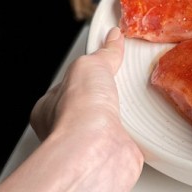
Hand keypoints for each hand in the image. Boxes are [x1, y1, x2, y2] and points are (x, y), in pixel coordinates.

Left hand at [31, 27, 135, 145]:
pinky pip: (132, 138)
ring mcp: (92, 142)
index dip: (86, 71)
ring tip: (134, 101)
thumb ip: (102, 53)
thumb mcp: (89, 65)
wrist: (97, 149)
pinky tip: (143, 123)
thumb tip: (111, 40)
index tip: (103, 59)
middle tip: (121, 82)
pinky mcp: (117, 152)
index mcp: (48, 107)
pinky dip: (141, 131)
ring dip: (126, 113)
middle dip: (108, 94)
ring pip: (112, 122)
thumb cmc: (78, 113)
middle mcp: (67, 128)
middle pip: (92, 103)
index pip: (67, 84)